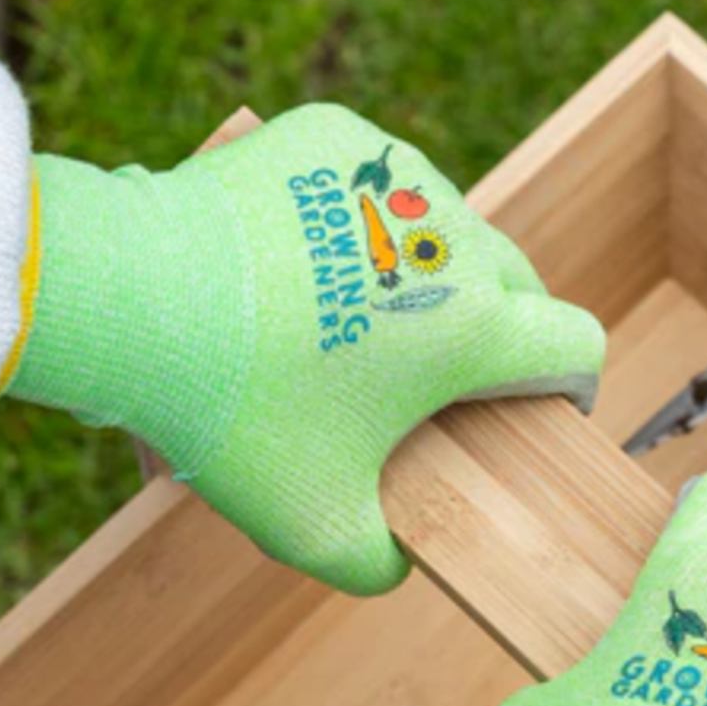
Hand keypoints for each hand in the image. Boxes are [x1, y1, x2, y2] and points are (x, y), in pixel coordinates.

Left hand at [4, 106, 605, 594]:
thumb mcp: (311, 526)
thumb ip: (381, 563)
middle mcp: (456, 241)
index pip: (578, 346)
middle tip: (437, 374)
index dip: (574, 384)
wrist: (128, 296)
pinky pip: (384, 185)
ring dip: (430, 274)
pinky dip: (367, 223)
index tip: (547, 403)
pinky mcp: (341, 141)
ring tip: (360, 317)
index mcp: (475, 329)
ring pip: (451, 231)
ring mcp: (399, 179)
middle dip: (499, 330)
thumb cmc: (231, 412)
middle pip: (520, 285)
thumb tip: (400, 558)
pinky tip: (313, 260)